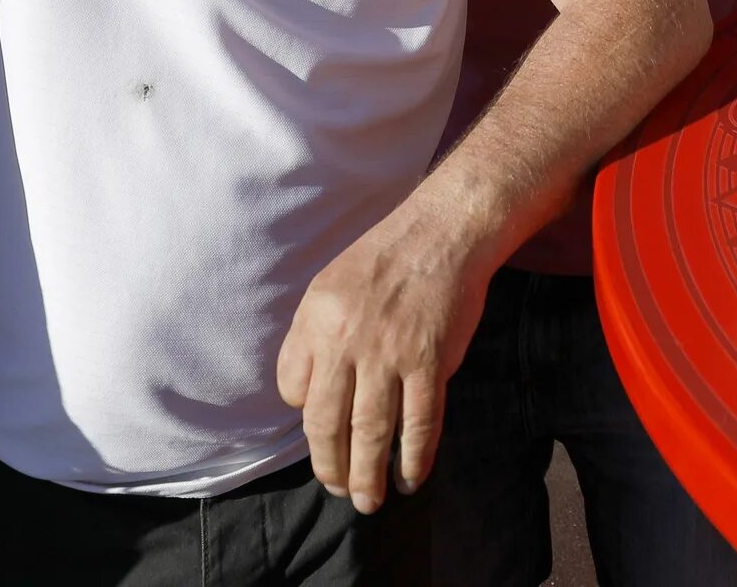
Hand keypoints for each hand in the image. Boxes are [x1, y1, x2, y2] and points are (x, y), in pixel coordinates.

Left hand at [275, 201, 494, 513]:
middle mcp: (347, 341)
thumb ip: (313, 336)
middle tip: (339, 491)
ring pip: (371, 433)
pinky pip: (419, 424)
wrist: (443, 233)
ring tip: (368, 501)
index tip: (322, 432)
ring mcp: (390, 355)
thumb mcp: (328, 285)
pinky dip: (414, 458)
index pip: (293, 390)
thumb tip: (304, 395)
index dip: (304, 417)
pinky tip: (409, 478)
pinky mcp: (430, 363)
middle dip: (331, 468)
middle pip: (327, 424)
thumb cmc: (385, 259)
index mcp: (315, 321)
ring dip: (368, 476)